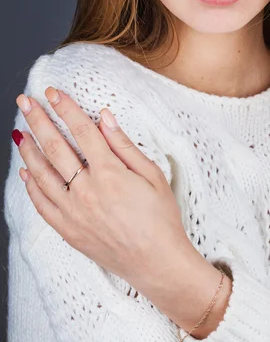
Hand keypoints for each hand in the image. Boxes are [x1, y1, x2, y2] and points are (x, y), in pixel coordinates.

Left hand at [12, 86, 192, 297]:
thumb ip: (124, 145)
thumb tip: (104, 117)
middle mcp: (86, 191)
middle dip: (39, 120)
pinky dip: (31, 185)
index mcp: (110, 173)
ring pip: (42, 174)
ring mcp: (73, 212)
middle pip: (55, 147)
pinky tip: (26, 171)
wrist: (157, 263)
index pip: (81, 131)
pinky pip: (41, 205)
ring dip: (29, 149)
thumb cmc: (161, 218)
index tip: (53, 93)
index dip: (66, 109)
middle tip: (26, 102)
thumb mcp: (152, 175)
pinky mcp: (68, 230)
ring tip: (20, 131)